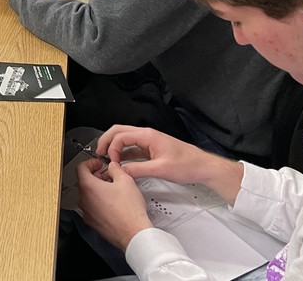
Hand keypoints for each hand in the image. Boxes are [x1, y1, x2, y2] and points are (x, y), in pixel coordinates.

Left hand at [77, 160, 152, 250]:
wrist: (133, 234)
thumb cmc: (130, 212)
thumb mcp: (126, 181)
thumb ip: (116, 169)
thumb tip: (113, 167)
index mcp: (88, 187)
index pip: (81, 168)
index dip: (91, 162)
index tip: (98, 164)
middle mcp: (83, 200)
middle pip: (85, 182)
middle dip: (97, 176)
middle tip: (109, 176)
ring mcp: (87, 213)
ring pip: (88, 195)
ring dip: (98, 190)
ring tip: (114, 190)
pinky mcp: (92, 223)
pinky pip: (92, 208)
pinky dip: (99, 202)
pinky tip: (113, 203)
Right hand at [95, 125, 243, 203]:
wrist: (203, 167)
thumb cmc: (188, 164)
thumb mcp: (160, 169)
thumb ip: (137, 170)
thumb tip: (121, 171)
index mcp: (148, 135)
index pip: (120, 136)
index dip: (112, 148)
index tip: (112, 162)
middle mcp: (147, 135)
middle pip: (118, 132)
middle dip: (106, 141)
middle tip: (99, 153)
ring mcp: (149, 142)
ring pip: (124, 139)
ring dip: (114, 147)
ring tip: (107, 158)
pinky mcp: (151, 150)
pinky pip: (132, 148)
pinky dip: (123, 154)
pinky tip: (120, 163)